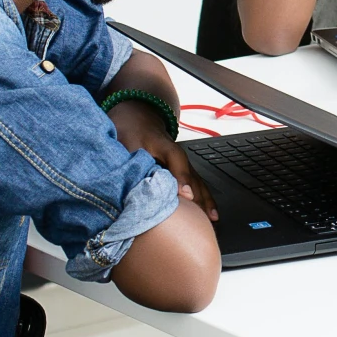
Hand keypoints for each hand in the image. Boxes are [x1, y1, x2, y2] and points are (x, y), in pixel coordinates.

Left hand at [110, 102, 216, 219]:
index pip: (176, 160)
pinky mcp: (183, 170)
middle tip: (203, 217)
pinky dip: (205, 199)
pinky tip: (211, 213)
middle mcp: (178, 156)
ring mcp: (183, 163)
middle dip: (199, 196)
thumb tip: (124, 184)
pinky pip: (197, 185)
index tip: (186, 196)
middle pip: (192, 175)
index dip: (181, 178)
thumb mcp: (124, 142)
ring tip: (212, 218)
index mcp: (163, 145)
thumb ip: (127, 161)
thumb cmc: (131, 131)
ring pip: (198, 182)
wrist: (139, 118)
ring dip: (205, 200)